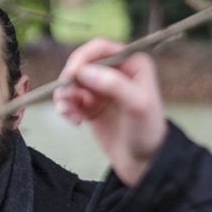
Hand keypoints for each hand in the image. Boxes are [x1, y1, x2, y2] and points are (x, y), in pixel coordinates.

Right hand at [55, 38, 168, 185]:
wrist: (144, 163)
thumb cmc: (147, 131)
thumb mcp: (136, 105)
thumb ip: (112, 84)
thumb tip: (83, 72)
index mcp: (132, 63)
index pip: (100, 48)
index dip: (82, 57)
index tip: (71, 74)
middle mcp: (115, 72)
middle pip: (81, 64)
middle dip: (70, 79)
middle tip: (65, 97)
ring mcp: (101, 89)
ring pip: (72, 83)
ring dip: (64, 96)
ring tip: (68, 113)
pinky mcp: (90, 106)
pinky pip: (70, 99)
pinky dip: (66, 107)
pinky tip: (73, 121)